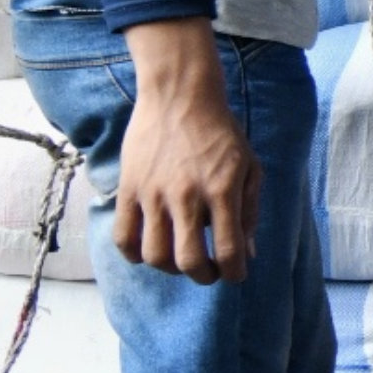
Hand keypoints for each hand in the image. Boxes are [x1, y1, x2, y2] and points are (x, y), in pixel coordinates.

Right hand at [117, 20, 258, 282]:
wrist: (180, 95)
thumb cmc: (221, 132)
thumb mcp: (250, 167)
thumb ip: (249, 211)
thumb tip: (247, 254)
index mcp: (223, 190)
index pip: (229, 251)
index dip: (234, 274)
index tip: (234, 274)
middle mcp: (187, 196)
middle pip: (189, 262)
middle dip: (203, 276)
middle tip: (208, 271)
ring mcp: (154, 193)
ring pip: (154, 255)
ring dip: (169, 266)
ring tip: (179, 257)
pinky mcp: (128, 188)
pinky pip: (123, 236)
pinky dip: (134, 253)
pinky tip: (148, 248)